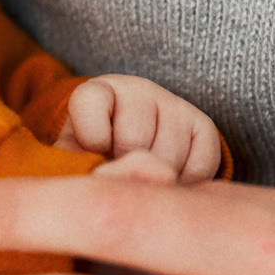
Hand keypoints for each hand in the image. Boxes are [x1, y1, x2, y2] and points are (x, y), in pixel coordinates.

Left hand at [53, 74, 223, 183]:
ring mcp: (174, 106)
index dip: (90, 140)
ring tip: (142, 177)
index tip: (92, 153)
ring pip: (167, 159)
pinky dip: (184, 185)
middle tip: (120, 171)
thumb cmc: (92, 162)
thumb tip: (113, 179)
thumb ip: (78, 165)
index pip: (89, 103)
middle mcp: (138, 90)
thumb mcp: (71, 159)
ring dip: (155, 181)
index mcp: (96, 92)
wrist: (127, 157)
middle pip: (133, 140)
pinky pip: (198, 168)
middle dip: (124, 167)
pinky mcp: (203, 127)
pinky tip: (168, 180)